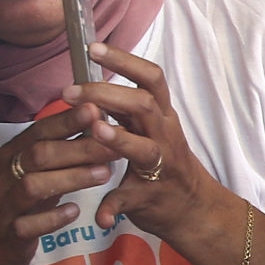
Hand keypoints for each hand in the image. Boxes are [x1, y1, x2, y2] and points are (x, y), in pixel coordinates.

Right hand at [0, 104, 118, 264]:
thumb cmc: (13, 208)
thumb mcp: (30, 176)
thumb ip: (56, 156)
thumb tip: (91, 129)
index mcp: (10, 157)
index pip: (39, 132)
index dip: (67, 120)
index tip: (97, 109)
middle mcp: (4, 177)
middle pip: (39, 154)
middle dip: (78, 148)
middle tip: (113, 145)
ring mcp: (4, 207)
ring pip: (33, 186)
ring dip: (70, 178)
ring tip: (103, 174)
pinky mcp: (8, 235)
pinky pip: (28, 225)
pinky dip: (52, 218)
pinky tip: (74, 211)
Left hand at [76, 43, 221, 248]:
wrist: (194, 208)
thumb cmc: (166, 163)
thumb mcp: (151, 129)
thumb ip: (124, 110)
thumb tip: (91, 85)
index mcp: (162, 116)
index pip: (149, 78)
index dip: (123, 60)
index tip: (93, 48)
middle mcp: (165, 136)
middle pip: (142, 105)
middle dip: (105, 94)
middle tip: (70, 91)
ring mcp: (161, 167)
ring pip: (144, 148)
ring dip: (118, 139)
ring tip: (93, 129)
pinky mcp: (151, 197)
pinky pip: (130, 200)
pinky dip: (112, 208)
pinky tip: (98, 216)